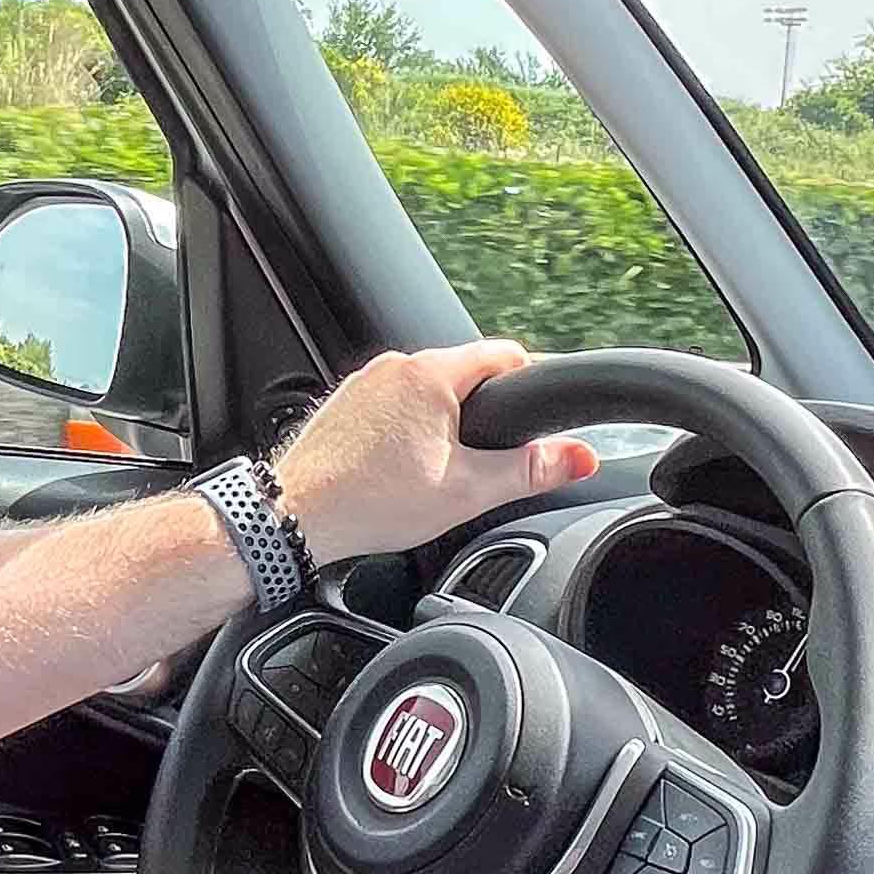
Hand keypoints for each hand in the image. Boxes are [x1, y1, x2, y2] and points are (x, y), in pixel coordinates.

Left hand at [270, 339, 596, 568]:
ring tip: (440, 472)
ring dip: (443, 424)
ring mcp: (365, 383)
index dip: (531, 384)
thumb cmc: (370, 502)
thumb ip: (529, 469)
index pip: (504, 355)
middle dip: (483, 414)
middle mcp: (395, 366)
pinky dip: (407, 432)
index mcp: (430, 373)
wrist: (294, 518)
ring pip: (426, 393)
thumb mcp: (467, 491)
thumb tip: (579, 456)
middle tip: (485, 462)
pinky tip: (401, 472)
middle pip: (464, 375)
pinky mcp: (344, 405)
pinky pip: (393, 407)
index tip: (540, 415)